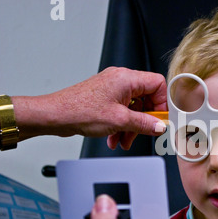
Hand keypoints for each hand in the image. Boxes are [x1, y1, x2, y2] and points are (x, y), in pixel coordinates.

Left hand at [10, 67, 166, 150]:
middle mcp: (120, 80)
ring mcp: (111, 88)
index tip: (159, 118)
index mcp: (126, 78)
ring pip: (133, 107)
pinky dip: (121, 125)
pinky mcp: (104, 98)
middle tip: (143, 132)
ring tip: (124, 140)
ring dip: (131, 126)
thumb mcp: (119, 121)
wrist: (55, 115)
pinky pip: (121, 111)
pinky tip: (115, 137)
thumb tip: (159, 126)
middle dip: (144, 119)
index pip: (157, 84)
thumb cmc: (79, 110)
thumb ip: (144, 123)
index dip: (162, 102)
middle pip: (145, 98)